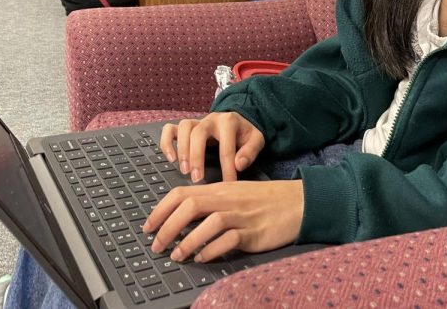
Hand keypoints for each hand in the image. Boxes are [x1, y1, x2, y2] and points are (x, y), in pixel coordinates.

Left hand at [142, 179, 303, 261]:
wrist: (298, 202)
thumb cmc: (265, 201)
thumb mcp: (235, 195)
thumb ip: (211, 202)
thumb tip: (182, 217)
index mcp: (220, 188)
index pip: (182, 193)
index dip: (161, 210)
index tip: (148, 226)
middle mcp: (228, 199)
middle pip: (190, 205)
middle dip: (167, 226)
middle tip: (156, 245)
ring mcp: (241, 215)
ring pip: (208, 222)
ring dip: (187, 241)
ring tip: (176, 255)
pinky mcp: (254, 232)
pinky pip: (229, 240)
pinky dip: (212, 249)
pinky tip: (202, 257)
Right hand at [160, 113, 263, 182]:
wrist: (238, 121)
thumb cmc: (245, 134)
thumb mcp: (256, 140)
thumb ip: (251, 151)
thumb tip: (239, 164)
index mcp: (229, 122)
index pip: (226, 146)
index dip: (227, 167)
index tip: (226, 184)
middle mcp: (211, 119)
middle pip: (198, 133)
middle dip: (197, 157)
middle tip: (197, 178)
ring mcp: (197, 121)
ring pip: (183, 128)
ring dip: (182, 150)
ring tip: (184, 170)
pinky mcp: (186, 127)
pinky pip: (170, 129)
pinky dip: (166, 142)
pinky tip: (170, 158)